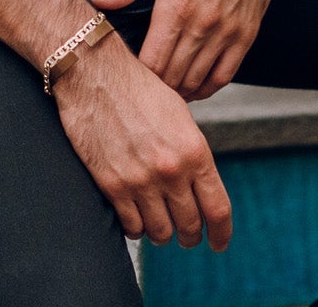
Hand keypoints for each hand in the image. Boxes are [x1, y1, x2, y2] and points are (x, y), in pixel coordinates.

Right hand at [53, 31, 231, 250]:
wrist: (96, 75)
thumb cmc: (137, 88)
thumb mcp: (179, 114)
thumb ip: (192, 151)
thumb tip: (199, 182)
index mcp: (194, 150)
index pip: (217, 208)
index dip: (222, 233)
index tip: (220, 243)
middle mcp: (171, 170)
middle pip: (191, 226)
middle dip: (192, 236)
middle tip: (189, 236)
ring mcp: (141, 181)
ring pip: (161, 233)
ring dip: (163, 233)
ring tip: (161, 225)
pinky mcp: (113, 186)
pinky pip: (132, 227)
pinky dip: (137, 228)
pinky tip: (137, 217)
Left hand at [94, 0, 279, 101]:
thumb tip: (100, 2)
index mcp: (176, 5)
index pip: (152, 62)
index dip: (139, 74)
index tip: (130, 72)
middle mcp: (202, 24)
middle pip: (173, 76)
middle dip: (156, 85)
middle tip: (144, 84)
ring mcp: (227, 32)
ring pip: (197, 81)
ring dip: (179, 90)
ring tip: (165, 88)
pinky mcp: (246, 34)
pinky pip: (225, 76)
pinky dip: (207, 88)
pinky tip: (194, 86)